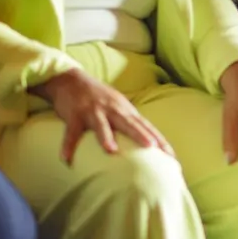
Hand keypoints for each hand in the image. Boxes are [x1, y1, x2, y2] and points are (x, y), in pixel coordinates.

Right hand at [32, 68, 174, 165]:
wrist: (71, 79)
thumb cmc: (99, 98)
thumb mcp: (119, 106)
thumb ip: (131, 122)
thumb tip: (149, 141)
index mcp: (125, 110)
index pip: (146, 126)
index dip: (159, 140)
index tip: (171, 155)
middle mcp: (112, 109)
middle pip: (129, 123)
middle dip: (141, 135)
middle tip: (153, 148)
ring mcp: (93, 111)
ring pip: (101, 125)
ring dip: (106, 137)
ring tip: (112, 151)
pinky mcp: (74, 114)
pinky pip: (71, 132)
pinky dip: (68, 145)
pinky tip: (66, 159)